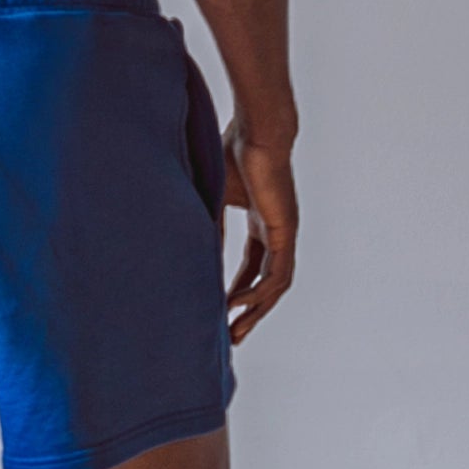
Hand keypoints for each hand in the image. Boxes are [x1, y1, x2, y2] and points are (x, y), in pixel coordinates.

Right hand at [220, 119, 296, 342]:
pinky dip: (259, 293)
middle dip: (249, 312)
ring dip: (255, 311)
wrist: (256, 131)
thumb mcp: (211, 196)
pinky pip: (277, 274)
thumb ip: (206, 224)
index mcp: (261, 223)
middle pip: (265, 283)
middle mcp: (276, 232)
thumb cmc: (232, 152)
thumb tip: (183, 247)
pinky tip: (238, 306)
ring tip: (234, 331)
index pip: (252, 268)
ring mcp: (284, 234)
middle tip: (231, 337)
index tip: (220, 311)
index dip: (237, 290)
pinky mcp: (286, 232)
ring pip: (274, 286)